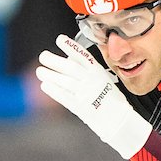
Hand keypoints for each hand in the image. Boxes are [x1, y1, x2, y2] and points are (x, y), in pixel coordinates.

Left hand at [36, 35, 151, 158]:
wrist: (120, 120)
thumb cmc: (112, 100)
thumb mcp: (104, 80)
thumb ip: (88, 71)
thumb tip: (69, 60)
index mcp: (99, 73)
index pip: (83, 56)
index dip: (71, 47)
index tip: (60, 40)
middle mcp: (92, 82)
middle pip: (70, 68)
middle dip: (54, 61)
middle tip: (44, 56)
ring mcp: (87, 94)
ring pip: (64, 81)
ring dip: (50, 75)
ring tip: (40, 71)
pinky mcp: (81, 107)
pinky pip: (64, 96)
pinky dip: (53, 90)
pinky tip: (45, 85)